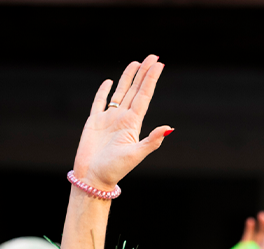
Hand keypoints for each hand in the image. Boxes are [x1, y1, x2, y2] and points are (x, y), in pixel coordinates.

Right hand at [72, 55, 171, 190]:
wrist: (93, 178)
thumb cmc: (114, 169)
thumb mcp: (136, 154)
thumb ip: (152, 141)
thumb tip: (169, 128)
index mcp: (133, 124)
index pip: (144, 96)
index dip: (151, 79)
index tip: (159, 64)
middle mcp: (123, 118)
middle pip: (135, 90)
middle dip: (144, 73)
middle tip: (152, 56)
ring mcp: (109, 119)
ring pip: (120, 92)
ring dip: (128, 78)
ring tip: (136, 63)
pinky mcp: (94, 122)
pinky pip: (99, 102)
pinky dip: (104, 91)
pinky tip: (110, 82)